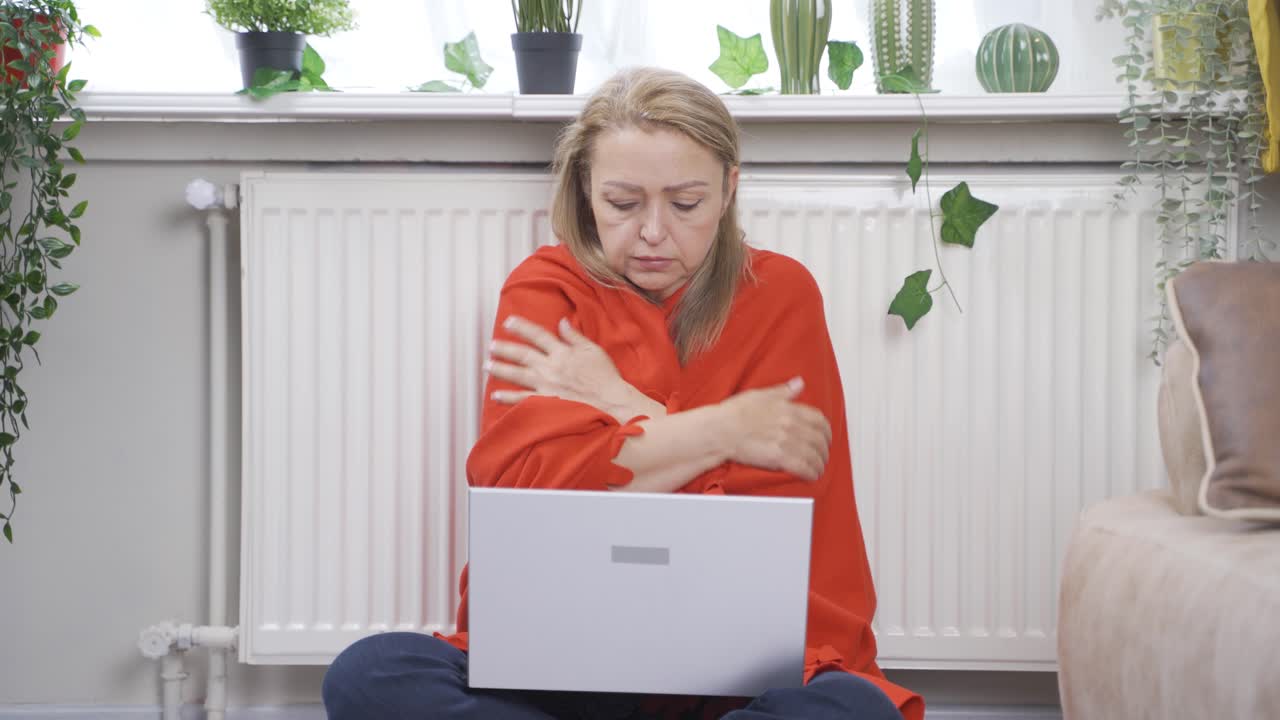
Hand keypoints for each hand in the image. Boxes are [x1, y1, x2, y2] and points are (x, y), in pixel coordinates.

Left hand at [486, 315, 661, 422]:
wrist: (610, 402)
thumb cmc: (604, 376)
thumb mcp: (593, 350)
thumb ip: (574, 336)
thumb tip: (561, 321)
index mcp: (562, 352)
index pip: (538, 335)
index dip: (521, 327)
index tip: (508, 321)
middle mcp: (550, 367)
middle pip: (522, 355)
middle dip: (505, 348)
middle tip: (491, 345)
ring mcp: (546, 386)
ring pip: (517, 375)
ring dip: (500, 369)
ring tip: (487, 365)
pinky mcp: (546, 403)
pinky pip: (522, 400)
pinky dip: (508, 398)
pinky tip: (495, 395)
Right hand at [716, 377, 832, 480]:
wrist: (720, 430)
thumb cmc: (734, 413)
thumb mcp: (761, 395)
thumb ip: (783, 391)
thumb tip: (798, 383)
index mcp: (788, 409)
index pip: (819, 420)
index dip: (826, 432)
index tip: (825, 438)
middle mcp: (790, 424)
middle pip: (819, 440)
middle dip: (824, 450)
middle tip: (823, 455)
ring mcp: (785, 441)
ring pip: (813, 455)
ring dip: (819, 464)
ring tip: (818, 468)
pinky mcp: (778, 457)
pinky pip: (803, 467)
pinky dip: (811, 472)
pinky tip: (812, 476)